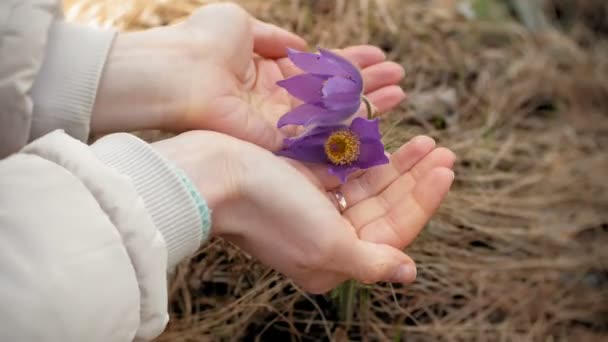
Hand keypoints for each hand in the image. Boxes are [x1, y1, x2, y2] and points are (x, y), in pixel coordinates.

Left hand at [92, 3, 405, 149]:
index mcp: (270, 72)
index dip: (350, 63)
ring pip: (334, 113)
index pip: (320, 69)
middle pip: (333, 93)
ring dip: (367, 101)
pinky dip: (350, 125)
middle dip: (366, 83)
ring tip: (399, 90)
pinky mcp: (280, 140)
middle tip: (399, 77)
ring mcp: (281, 121)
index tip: (380, 57)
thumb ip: (274, 39)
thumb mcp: (241, 25)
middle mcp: (279, 99)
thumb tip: (301, 45)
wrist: (177, 74)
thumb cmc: (202, 44)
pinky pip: (322, 133)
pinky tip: (378, 114)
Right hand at [152, 131, 453, 292]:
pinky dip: (366, 154)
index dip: (423, 200)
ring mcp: (314, 206)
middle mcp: (326, 236)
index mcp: (334, 259)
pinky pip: (345, 168)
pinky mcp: (303, 180)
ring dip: (397, 164)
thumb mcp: (326, 246)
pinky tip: (387, 138)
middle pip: (384, 206)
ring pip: (368, 185)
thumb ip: (371, 261)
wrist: (216, 175)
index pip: (394, 231)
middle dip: (414, 179)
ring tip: (425, 140)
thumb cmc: (269, 212)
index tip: (446, 168)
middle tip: (441, 149)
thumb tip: (409, 273)